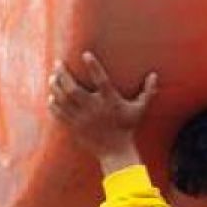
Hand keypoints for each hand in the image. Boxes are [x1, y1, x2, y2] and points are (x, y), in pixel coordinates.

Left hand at [48, 52, 158, 172]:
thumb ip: (147, 92)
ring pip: (63, 100)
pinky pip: (60, 114)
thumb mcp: (140, 110)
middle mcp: (94, 109)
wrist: (115, 152)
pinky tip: (52, 96)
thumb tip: (154, 75)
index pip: (101, 80)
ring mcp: (82, 119)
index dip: (93, 66)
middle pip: (73, 89)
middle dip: (63, 75)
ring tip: (53, 77)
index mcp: (110, 101)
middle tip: (58, 63)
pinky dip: (54, 104)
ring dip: (56, 87)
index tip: (85, 54)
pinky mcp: (74, 127)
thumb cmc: (128, 129)